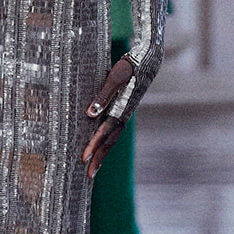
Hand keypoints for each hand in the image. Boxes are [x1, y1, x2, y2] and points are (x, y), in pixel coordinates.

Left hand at [81, 55, 136, 177]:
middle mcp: (125, 114)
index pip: (105, 131)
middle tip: (88, 174)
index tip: (83, 158)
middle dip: (99, 158)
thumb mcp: (116, 76)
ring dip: (103, 153)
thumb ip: (103, 95)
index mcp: (123, 108)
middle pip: (111, 141)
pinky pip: (115, 131)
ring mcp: (126, 114)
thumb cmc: (130, 65)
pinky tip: (99, 148)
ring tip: (92, 168)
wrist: (149, 59)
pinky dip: (106, 142)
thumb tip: (90, 114)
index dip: (94, 145)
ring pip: (113, 138)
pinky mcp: (125, 110)